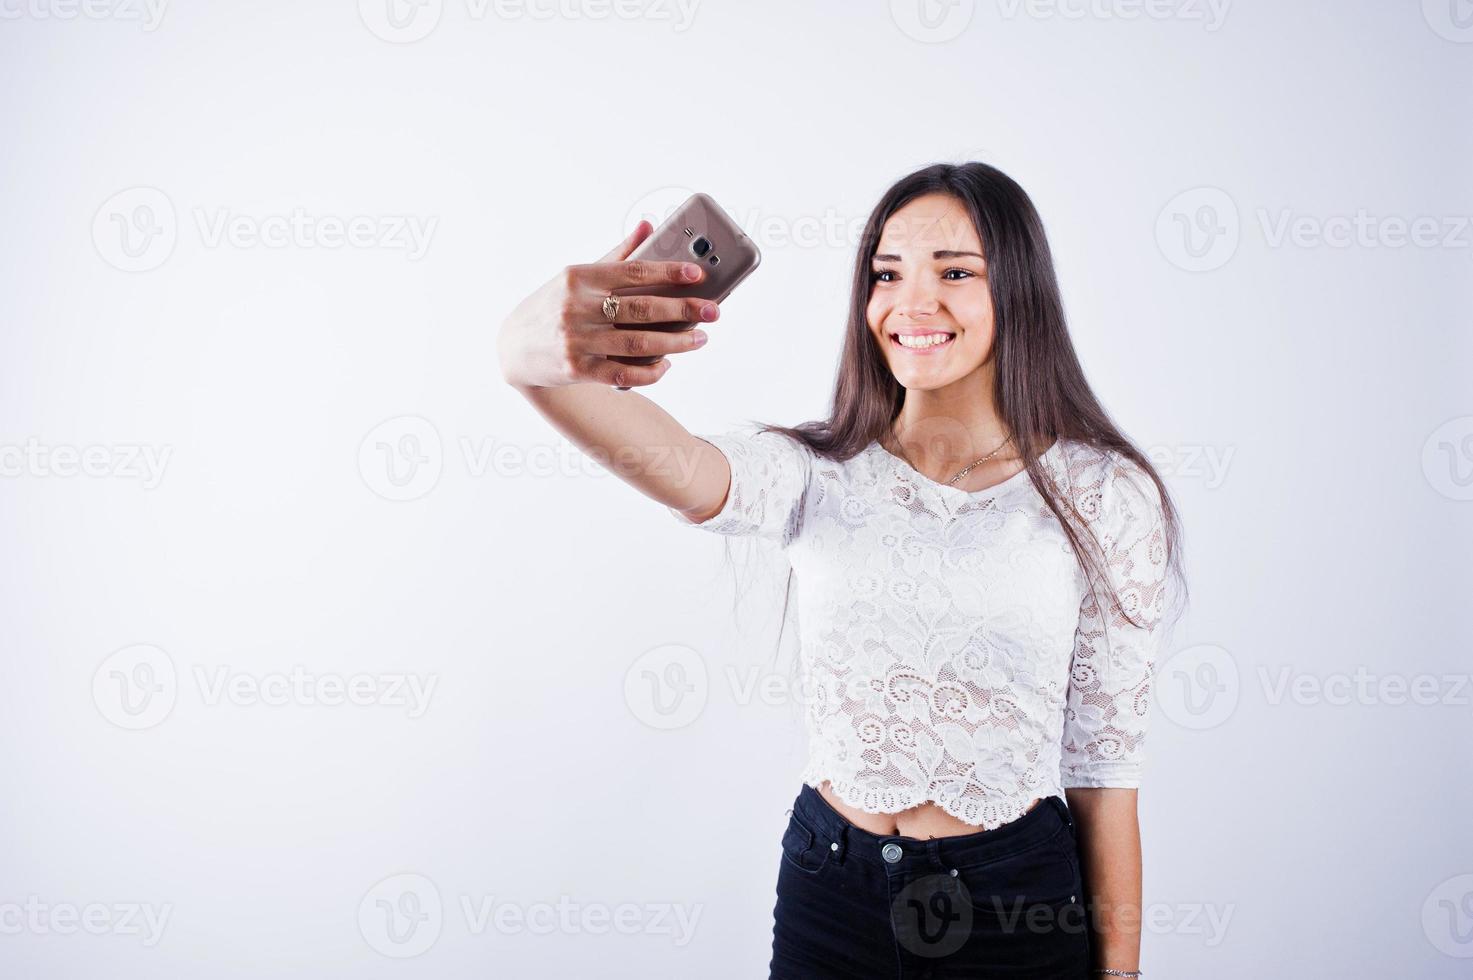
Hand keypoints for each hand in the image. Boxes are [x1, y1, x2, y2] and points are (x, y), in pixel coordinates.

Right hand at [496, 220, 719, 389]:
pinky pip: (624, 373)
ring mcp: (578, 341)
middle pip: (642, 309)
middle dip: (683, 310)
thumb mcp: (576, 277)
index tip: (698, 275)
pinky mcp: (578, 370)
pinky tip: (667, 363)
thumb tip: (648, 225)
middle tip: (713, 312)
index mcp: (579, 277)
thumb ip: (616, 256)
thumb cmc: (553, 305)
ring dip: (675, 343)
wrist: (513, 347)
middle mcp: (577, 308)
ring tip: (699, 338)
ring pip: (638, 343)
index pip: (634, 272)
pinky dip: (650, 371)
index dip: (669, 273)